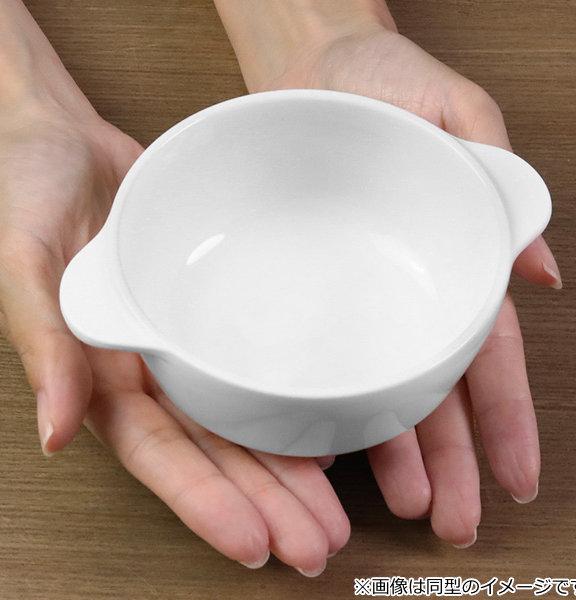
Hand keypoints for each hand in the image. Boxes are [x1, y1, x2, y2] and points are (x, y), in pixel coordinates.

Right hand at [0, 2, 347, 574]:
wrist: (63, 144)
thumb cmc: (29, 192)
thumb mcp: (23, 260)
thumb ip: (43, 343)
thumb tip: (53, 429)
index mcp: (101, 373)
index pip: (159, 453)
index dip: (204, 500)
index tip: (254, 543)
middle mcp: (151, 370)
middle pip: (213, 452)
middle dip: (263, 503)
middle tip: (316, 544)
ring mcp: (185, 344)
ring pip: (244, 419)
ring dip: (287, 470)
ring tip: (333, 513)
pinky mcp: (213, 311)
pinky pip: (255, 363)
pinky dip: (289, 401)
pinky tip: (327, 433)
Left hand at [219, 5, 561, 547]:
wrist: (313, 69)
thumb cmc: (384, 82)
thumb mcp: (456, 115)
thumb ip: (498, 180)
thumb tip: (540, 269)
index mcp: (447, 258)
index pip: (485, 353)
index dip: (504, 417)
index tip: (517, 475)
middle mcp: (404, 289)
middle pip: (435, 390)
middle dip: (450, 459)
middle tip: (453, 518)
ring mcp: (357, 295)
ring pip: (381, 389)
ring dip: (397, 451)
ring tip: (406, 503)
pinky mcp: (309, 288)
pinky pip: (317, 354)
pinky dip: (326, 403)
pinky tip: (329, 448)